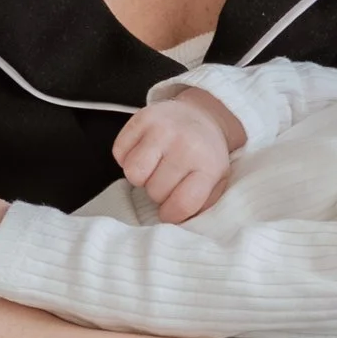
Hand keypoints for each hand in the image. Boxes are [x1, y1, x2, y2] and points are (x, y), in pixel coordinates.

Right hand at [113, 93, 237, 221]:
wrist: (201, 115)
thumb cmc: (205, 155)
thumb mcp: (216, 182)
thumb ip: (200, 205)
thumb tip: (176, 223)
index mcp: (209, 166)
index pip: (180, 205)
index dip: (170, 214)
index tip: (170, 208)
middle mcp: (186, 146)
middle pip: (154, 191)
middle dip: (158, 192)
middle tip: (167, 179)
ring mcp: (163, 130)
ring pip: (133, 174)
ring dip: (140, 177)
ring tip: (154, 168)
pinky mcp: (142, 118)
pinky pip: (119, 152)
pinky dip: (127, 157)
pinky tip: (144, 152)